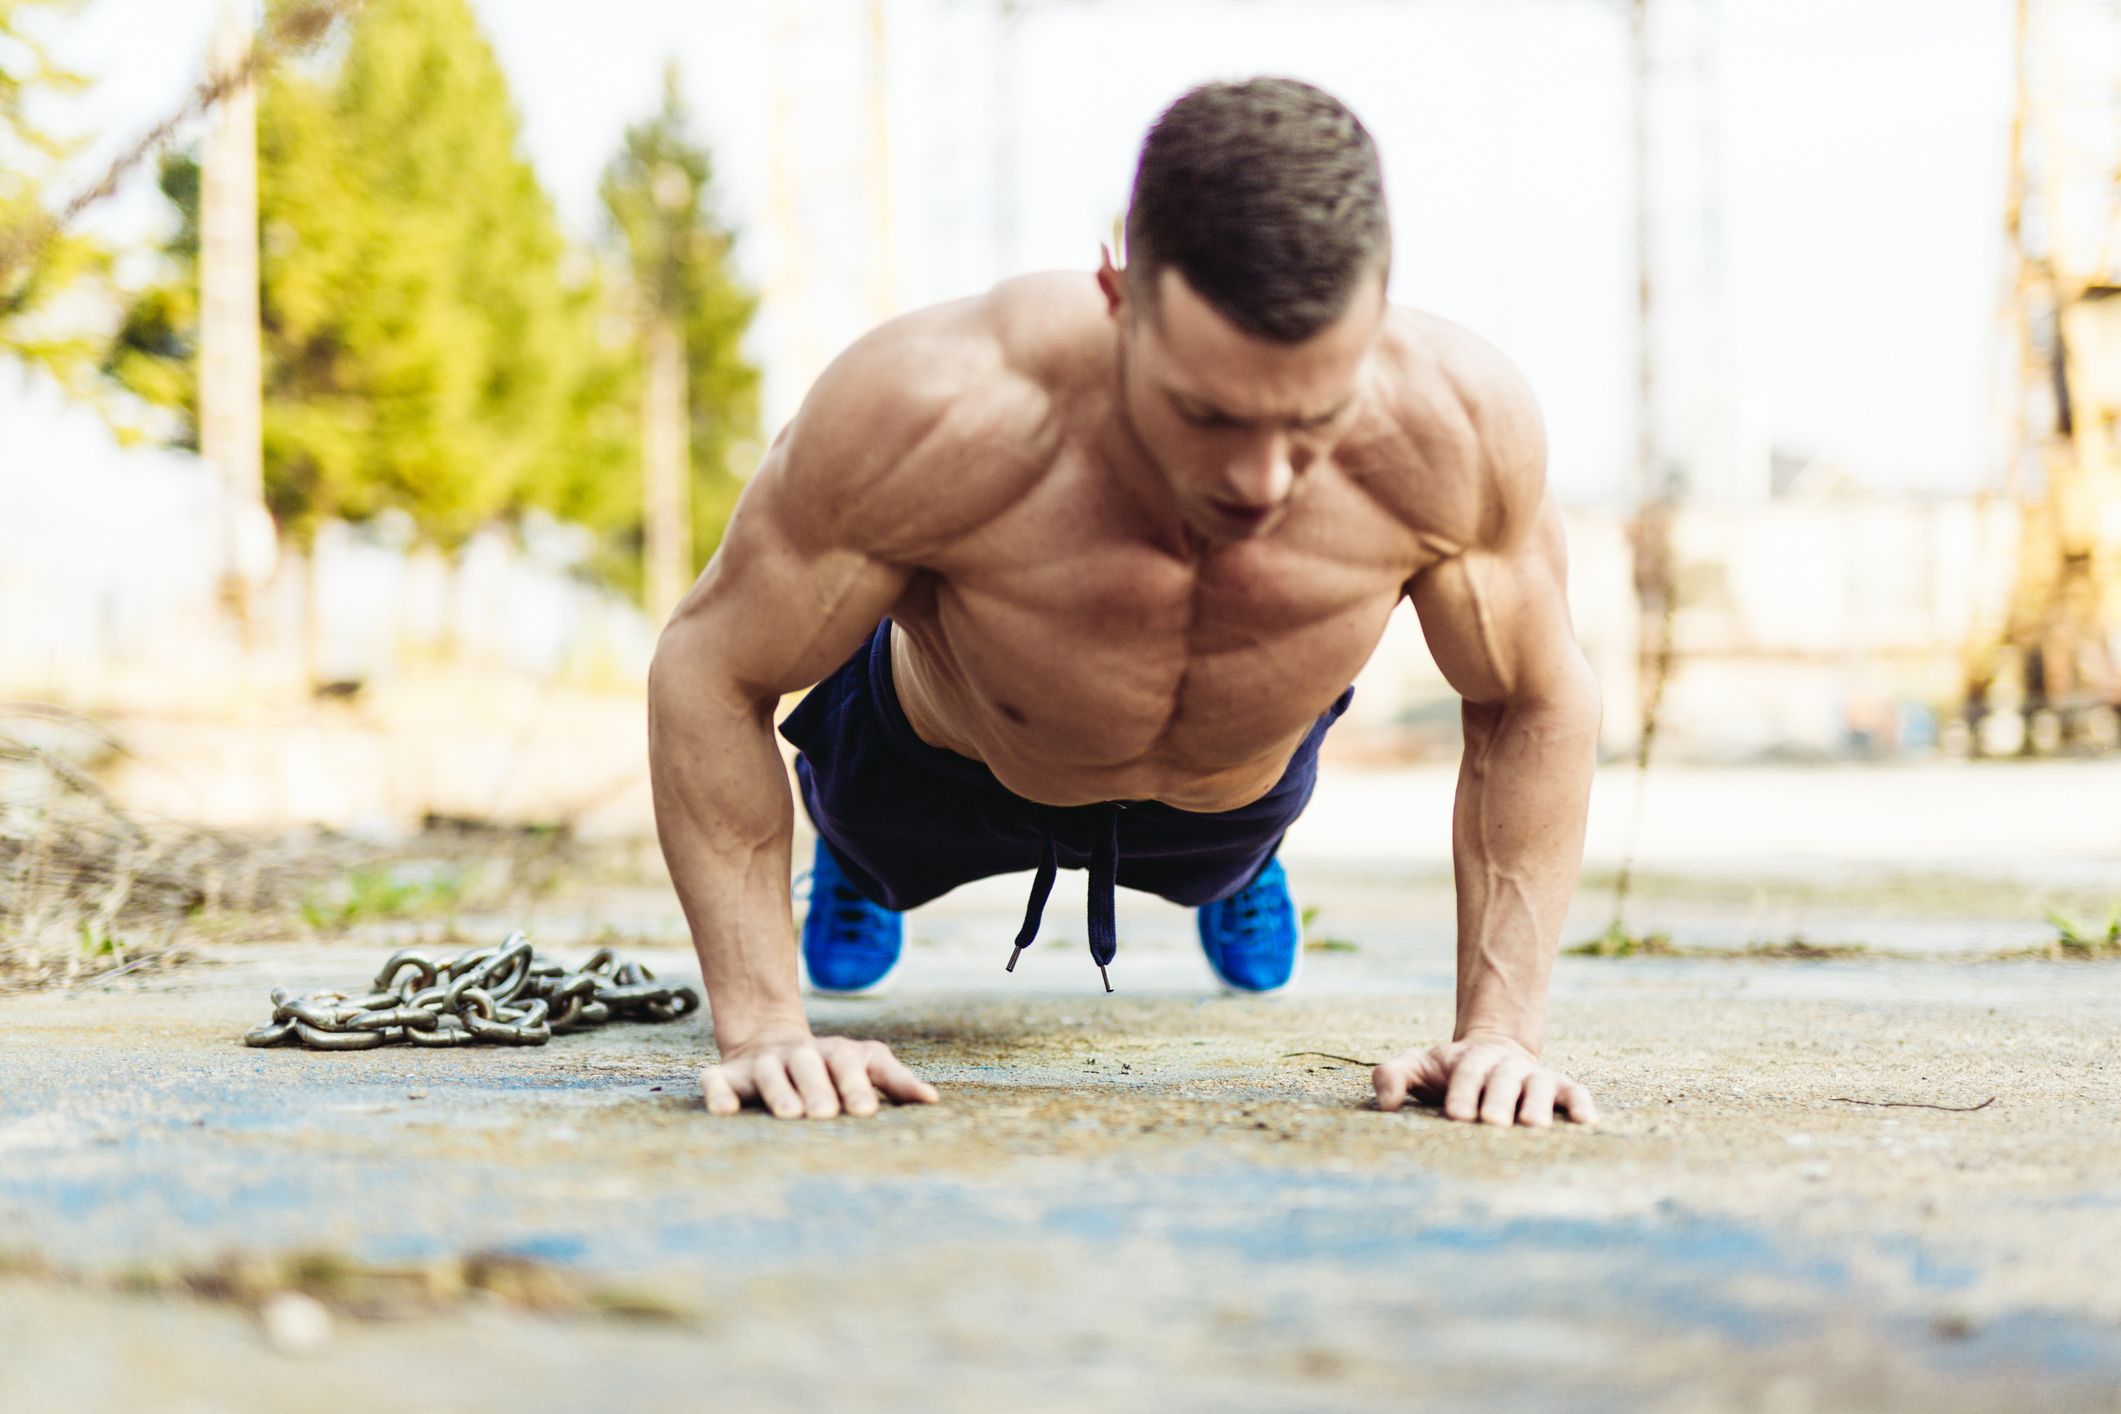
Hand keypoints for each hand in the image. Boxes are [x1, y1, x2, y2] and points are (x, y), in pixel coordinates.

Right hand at [701, 1028, 939, 1118]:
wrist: (770, 1041)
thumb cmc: (831, 1066)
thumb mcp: (866, 1064)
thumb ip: (896, 1081)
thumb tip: (933, 1100)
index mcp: (834, 1053)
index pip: (846, 1063)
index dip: (854, 1085)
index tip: (865, 1111)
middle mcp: (797, 1055)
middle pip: (807, 1065)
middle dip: (816, 1088)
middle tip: (825, 1115)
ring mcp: (762, 1064)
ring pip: (768, 1073)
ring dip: (778, 1092)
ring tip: (788, 1115)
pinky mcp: (727, 1076)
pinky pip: (718, 1082)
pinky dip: (718, 1094)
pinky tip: (723, 1111)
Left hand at [1371, 1035, 1596, 1126]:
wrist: (1492, 1052)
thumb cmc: (1448, 1072)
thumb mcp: (1417, 1066)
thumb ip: (1393, 1077)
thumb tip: (1387, 1105)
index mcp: (1470, 1059)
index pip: (1466, 1072)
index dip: (1462, 1091)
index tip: (1455, 1115)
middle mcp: (1505, 1065)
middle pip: (1504, 1079)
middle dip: (1498, 1100)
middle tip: (1492, 1123)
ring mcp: (1533, 1075)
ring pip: (1539, 1086)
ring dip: (1537, 1105)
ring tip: (1533, 1127)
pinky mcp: (1558, 1088)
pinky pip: (1573, 1092)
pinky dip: (1580, 1104)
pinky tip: (1585, 1122)